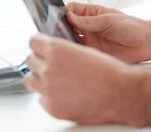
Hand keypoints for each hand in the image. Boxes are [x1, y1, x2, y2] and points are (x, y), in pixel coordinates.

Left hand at [24, 34, 143, 125]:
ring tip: (55, 78)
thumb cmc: (109, 71)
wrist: (120, 93)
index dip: (39, 43)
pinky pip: (41, 98)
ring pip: (31, 80)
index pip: (33, 42)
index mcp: (57, 50)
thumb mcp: (86, 50)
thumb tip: (53, 51)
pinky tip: (64, 92)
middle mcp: (49, 69)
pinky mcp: (52, 107)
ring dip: (40, 77)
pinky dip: (49, 95)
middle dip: (40, 60)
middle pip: (30, 60)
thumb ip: (64, 50)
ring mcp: (49, 90)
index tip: (41, 45)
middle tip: (52, 63)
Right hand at [66, 2, 150, 62]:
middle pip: (68, 26)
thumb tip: (69, 16)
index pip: (72, 9)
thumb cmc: (131, 26)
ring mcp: (89, 41)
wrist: (145, 43)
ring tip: (62, 42)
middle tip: (56, 31)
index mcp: (92, 14)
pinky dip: (73, 54)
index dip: (64, 11)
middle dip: (60, 27)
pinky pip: (79, 54)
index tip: (59, 16)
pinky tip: (70, 53)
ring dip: (65, 41)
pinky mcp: (92, 54)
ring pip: (70, 40)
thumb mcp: (108, 20)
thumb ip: (88, 20)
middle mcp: (88, 27)